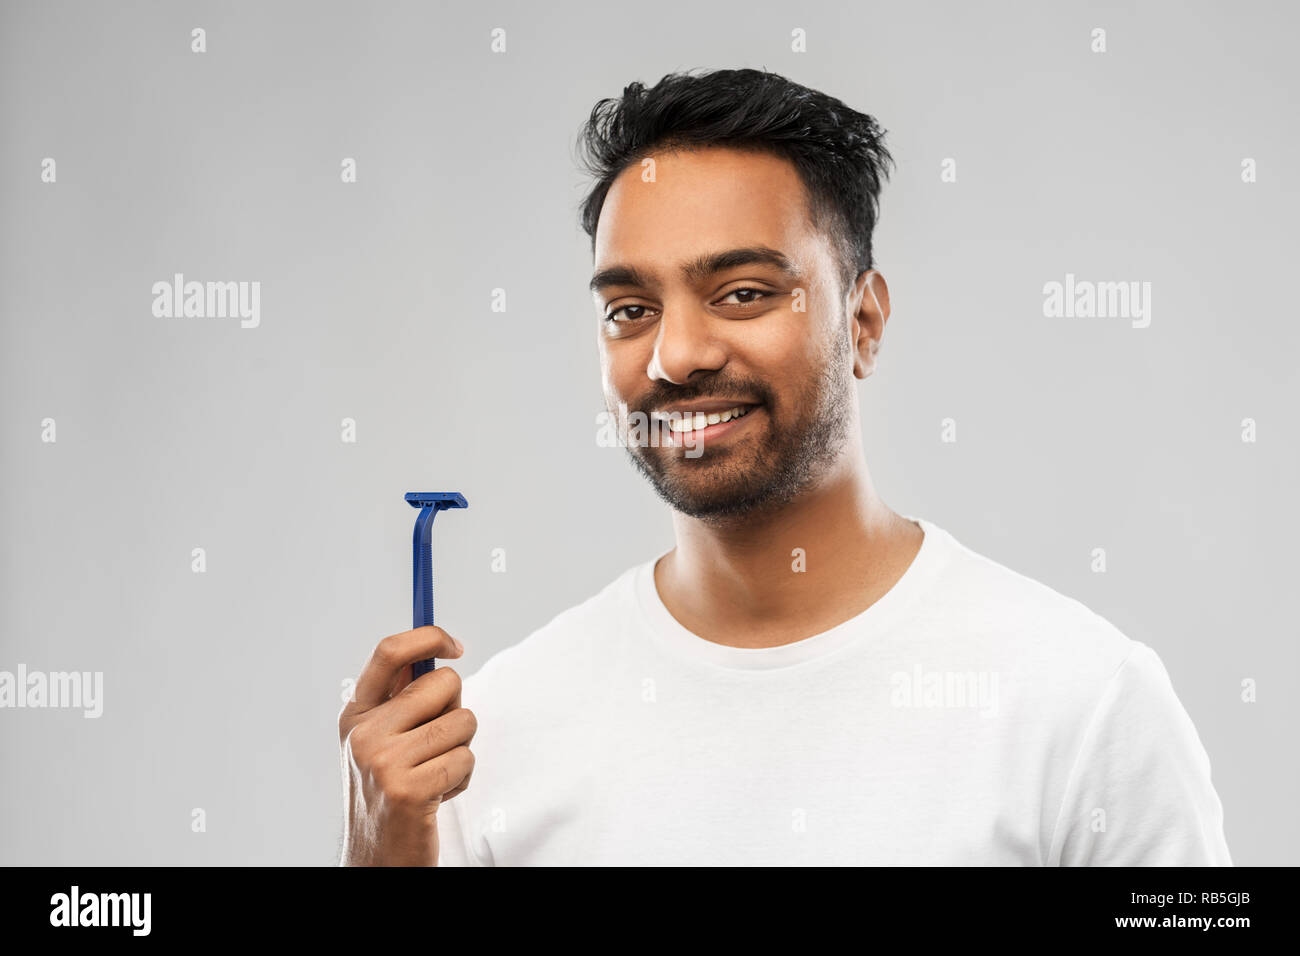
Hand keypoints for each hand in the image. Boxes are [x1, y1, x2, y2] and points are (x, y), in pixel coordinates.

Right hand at [338, 626, 476, 865]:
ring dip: (461, 749)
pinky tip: (438, 796)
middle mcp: (363, 733)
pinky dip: (463, 777)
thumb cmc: (392, 792)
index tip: (457, 647)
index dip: (429, 637)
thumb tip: (438, 650)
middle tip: (437, 743)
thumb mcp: (382, 741)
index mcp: (356, 714)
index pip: (390, 652)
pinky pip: (466, 758)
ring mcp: (382, 761)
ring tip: (435, 774)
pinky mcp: (408, 789)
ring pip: (463, 721)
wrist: (377, 857)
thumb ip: (403, 699)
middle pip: (444, 682)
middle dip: (456, 709)